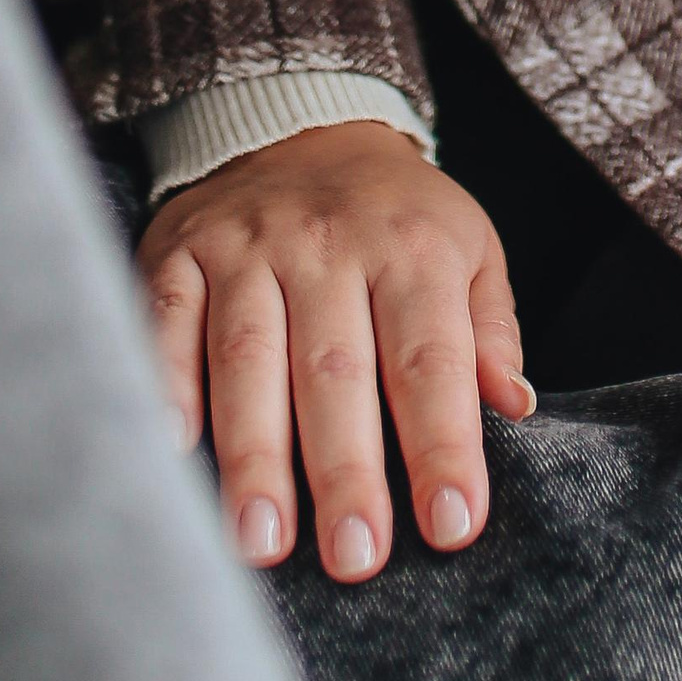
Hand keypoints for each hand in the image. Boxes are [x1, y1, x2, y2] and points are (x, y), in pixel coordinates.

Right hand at [139, 123, 530, 580]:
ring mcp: (247, 246)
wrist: (299, 120)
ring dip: (253, 453)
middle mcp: (328, 243)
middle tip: (355, 559)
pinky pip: (167, 320)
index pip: (432, 360)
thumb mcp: (468, 248)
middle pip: (336, 369)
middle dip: (345, 470)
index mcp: (411, 249)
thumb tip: (517, 407)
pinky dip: (164, 385)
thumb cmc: (396, 216)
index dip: (443, 444)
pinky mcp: (180, 252)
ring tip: (261, 544)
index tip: (453, 527)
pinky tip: (170, 454)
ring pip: (247, 355)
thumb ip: (490, 329)